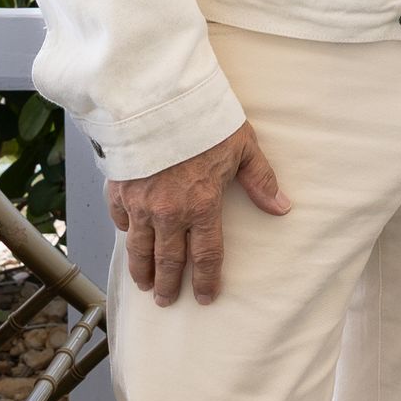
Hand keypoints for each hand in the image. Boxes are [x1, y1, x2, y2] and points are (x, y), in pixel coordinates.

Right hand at [106, 121, 290, 307]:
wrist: (158, 100)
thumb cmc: (203, 120)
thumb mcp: (243, 147)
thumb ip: (260, 180)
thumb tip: (281, 206)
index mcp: (203, 206)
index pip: (206, 255)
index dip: (207, 280)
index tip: (206, 297)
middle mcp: (170, 212)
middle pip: (169, 260)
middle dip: (169, 285)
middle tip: (167, 300)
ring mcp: (141, 203)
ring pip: (140, 248)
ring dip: (142, 270)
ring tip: (144, 284)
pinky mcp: (119, 188)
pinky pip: (120, 219)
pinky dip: (124, 231)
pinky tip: (128, 238)